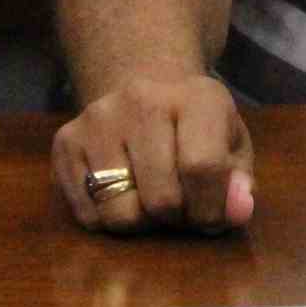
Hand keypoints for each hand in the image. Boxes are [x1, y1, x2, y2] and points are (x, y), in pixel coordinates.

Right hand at [52, 75, 255, 234]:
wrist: (146, 83)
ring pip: (119, 214)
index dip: (210, 208)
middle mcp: (142, 101)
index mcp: (198, 97)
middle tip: (181, 207)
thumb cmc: (198, 126)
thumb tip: (236, 213)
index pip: (202, 167)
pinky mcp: (66, 142)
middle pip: (160, 199)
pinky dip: (110, 220)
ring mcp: (98, 120)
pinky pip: (87, 216)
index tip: (211, 218)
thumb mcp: (233, 145)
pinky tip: (124, 193)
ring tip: (152, 199)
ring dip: (141, 223)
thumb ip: (239, 183)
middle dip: (176, 219)